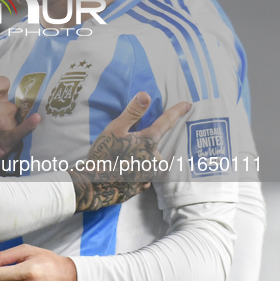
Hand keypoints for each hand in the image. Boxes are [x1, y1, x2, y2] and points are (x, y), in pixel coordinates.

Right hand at [69, 91, 190, 210]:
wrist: (94, 185)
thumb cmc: (103, 154)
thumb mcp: (115, 129)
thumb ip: (132, 112)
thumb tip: (146, 95)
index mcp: (149, 141)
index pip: (166, 122)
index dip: (176, 111)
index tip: (187, 105)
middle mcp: (154, 157)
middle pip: (154, 144)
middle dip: (143, 142)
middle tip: (124, 145)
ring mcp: (149, 172)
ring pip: (149, 159)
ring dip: (139, 157)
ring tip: (121, 159)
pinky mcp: (142, 184)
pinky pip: (143, 173)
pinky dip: (136, 170)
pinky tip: (124, 170)